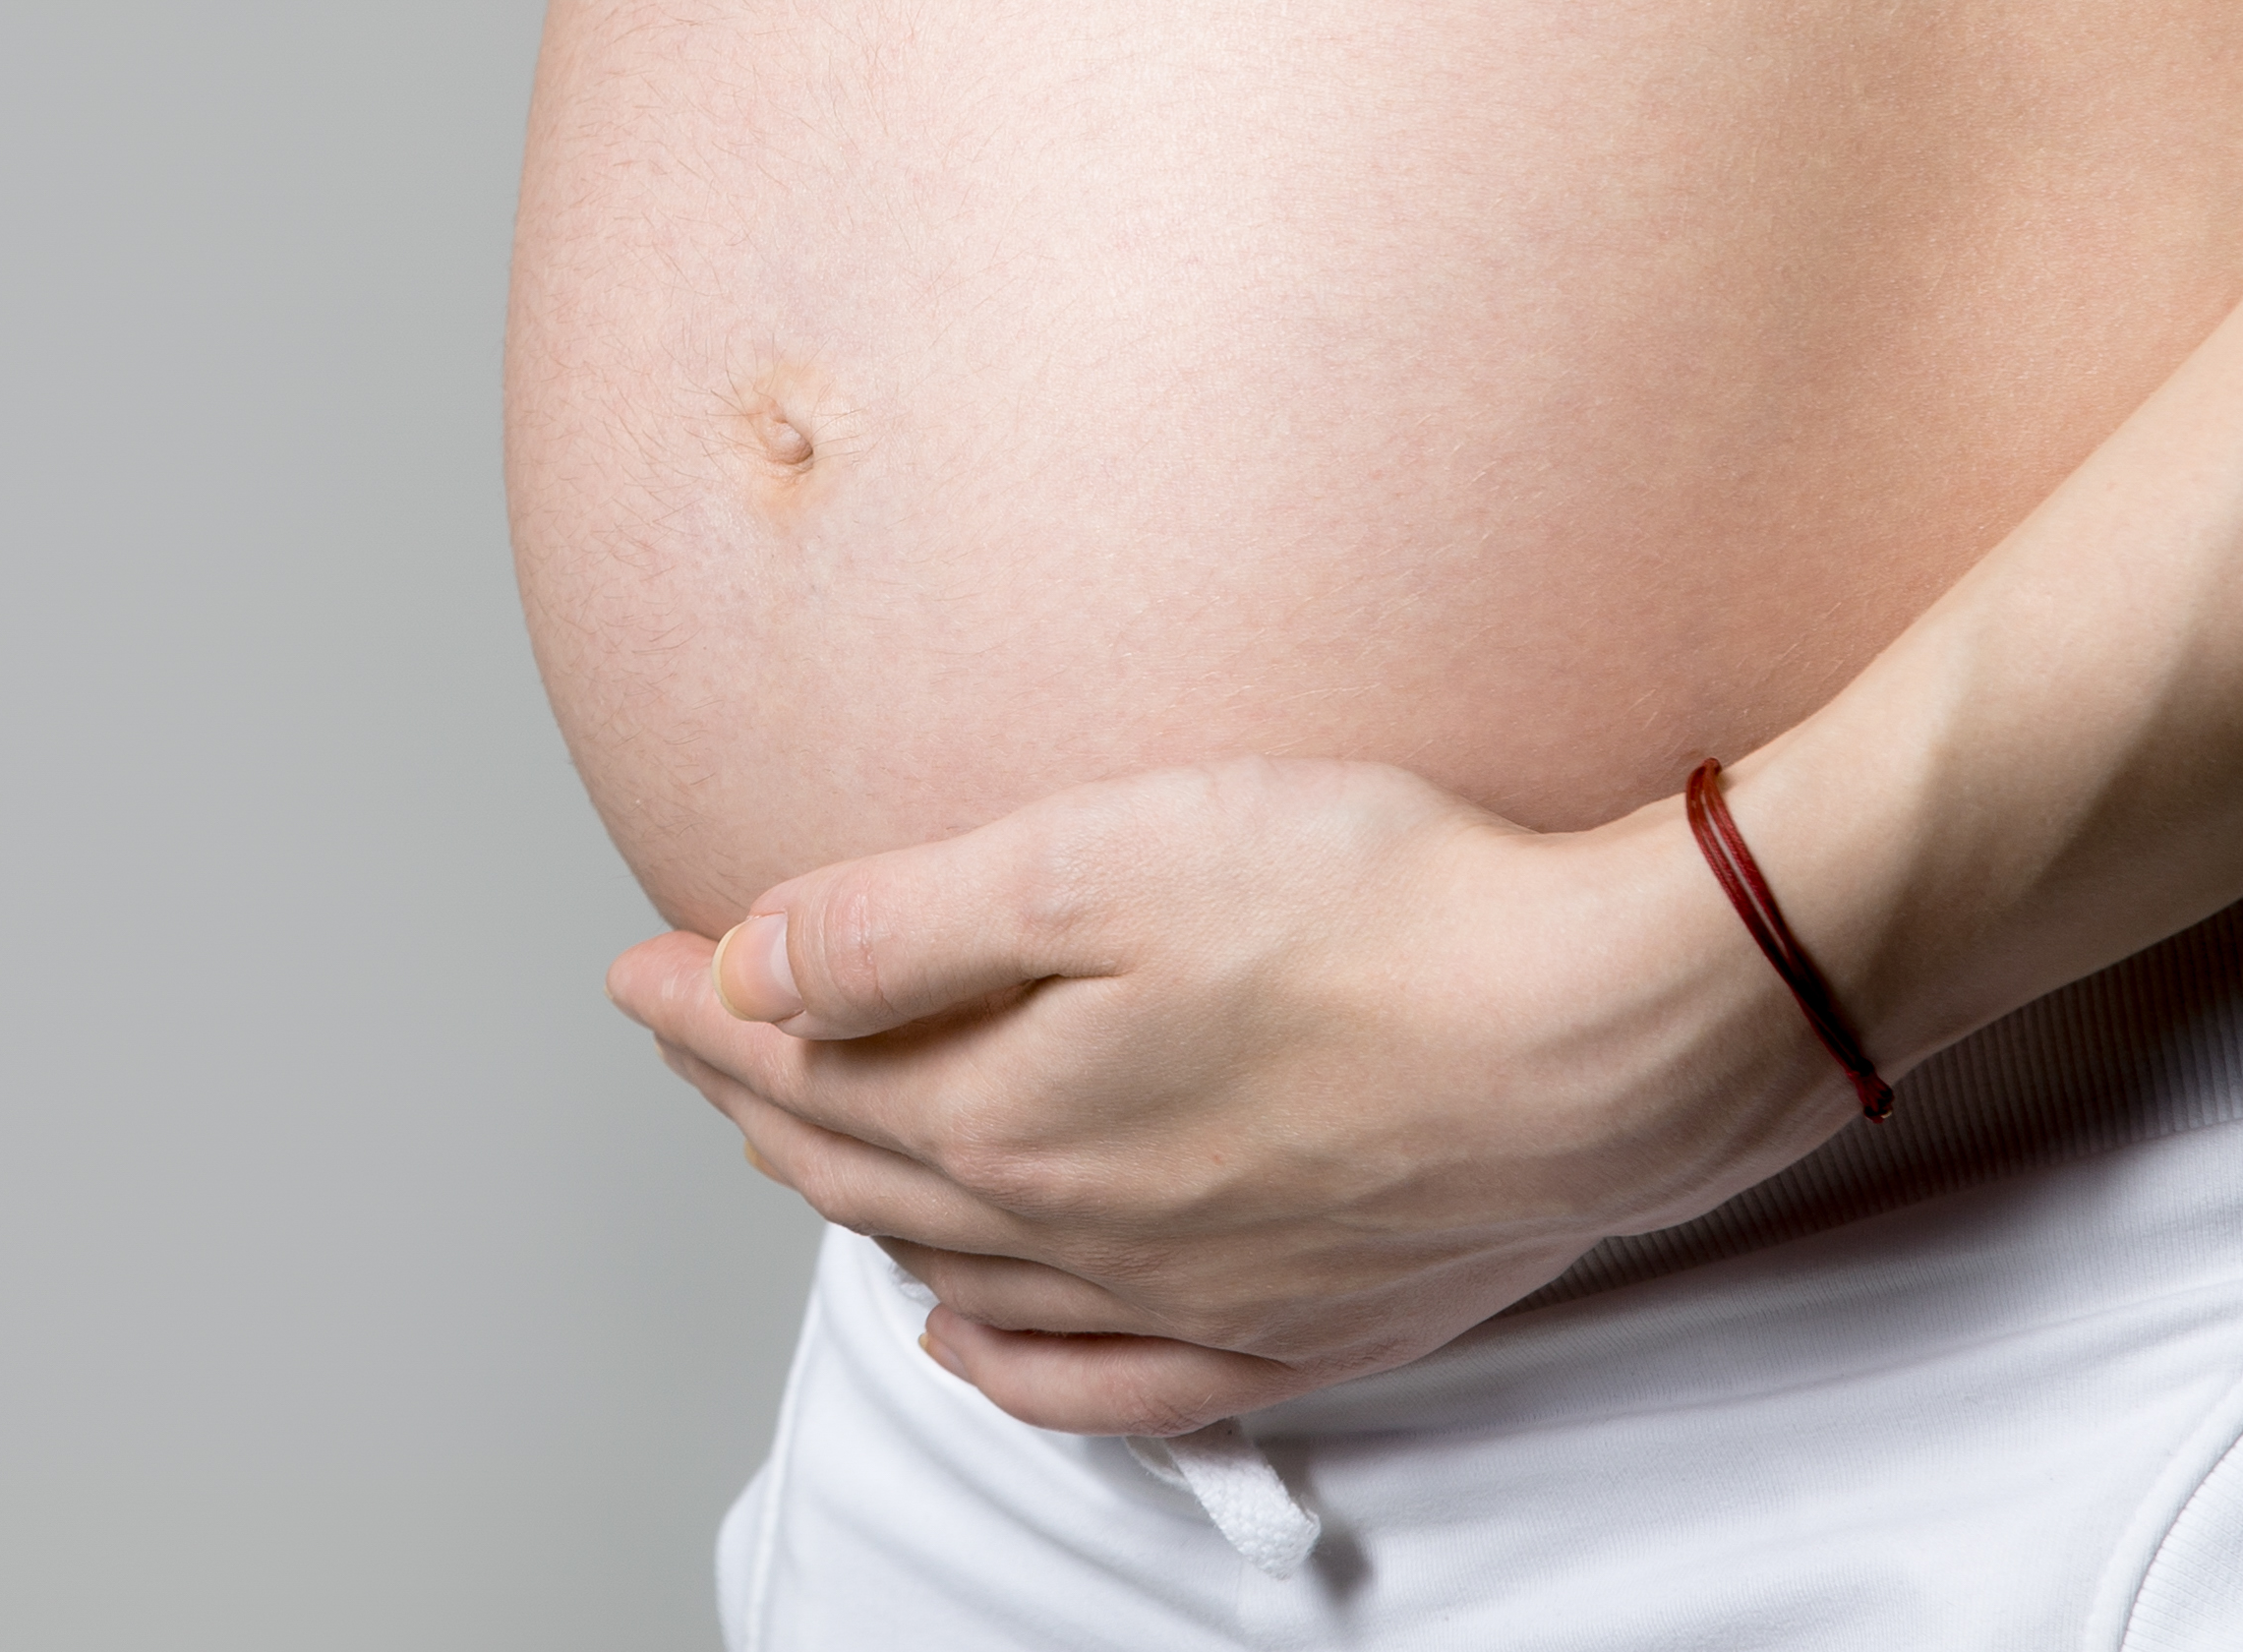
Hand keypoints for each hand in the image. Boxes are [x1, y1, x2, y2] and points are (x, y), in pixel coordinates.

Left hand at [609, 758, 1856, 1435]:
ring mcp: (1187, 1295)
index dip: (699, 1007)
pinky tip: (967, 1334)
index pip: (799, 1065)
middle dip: (752, 1094)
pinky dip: (1005, 1360)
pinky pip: (1100, 1383)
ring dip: (858, 1204)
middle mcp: (1076, 1227)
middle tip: (693, 1033)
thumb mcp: (1099, 860)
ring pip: (959, 1267)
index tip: (636, 970)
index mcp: (1011, 1112)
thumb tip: (743, 969)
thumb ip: (902, 927)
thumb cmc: (1376, 910)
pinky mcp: (1299, 1327)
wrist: (1607, 1034)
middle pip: (860, 1167)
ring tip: (803, 1143)